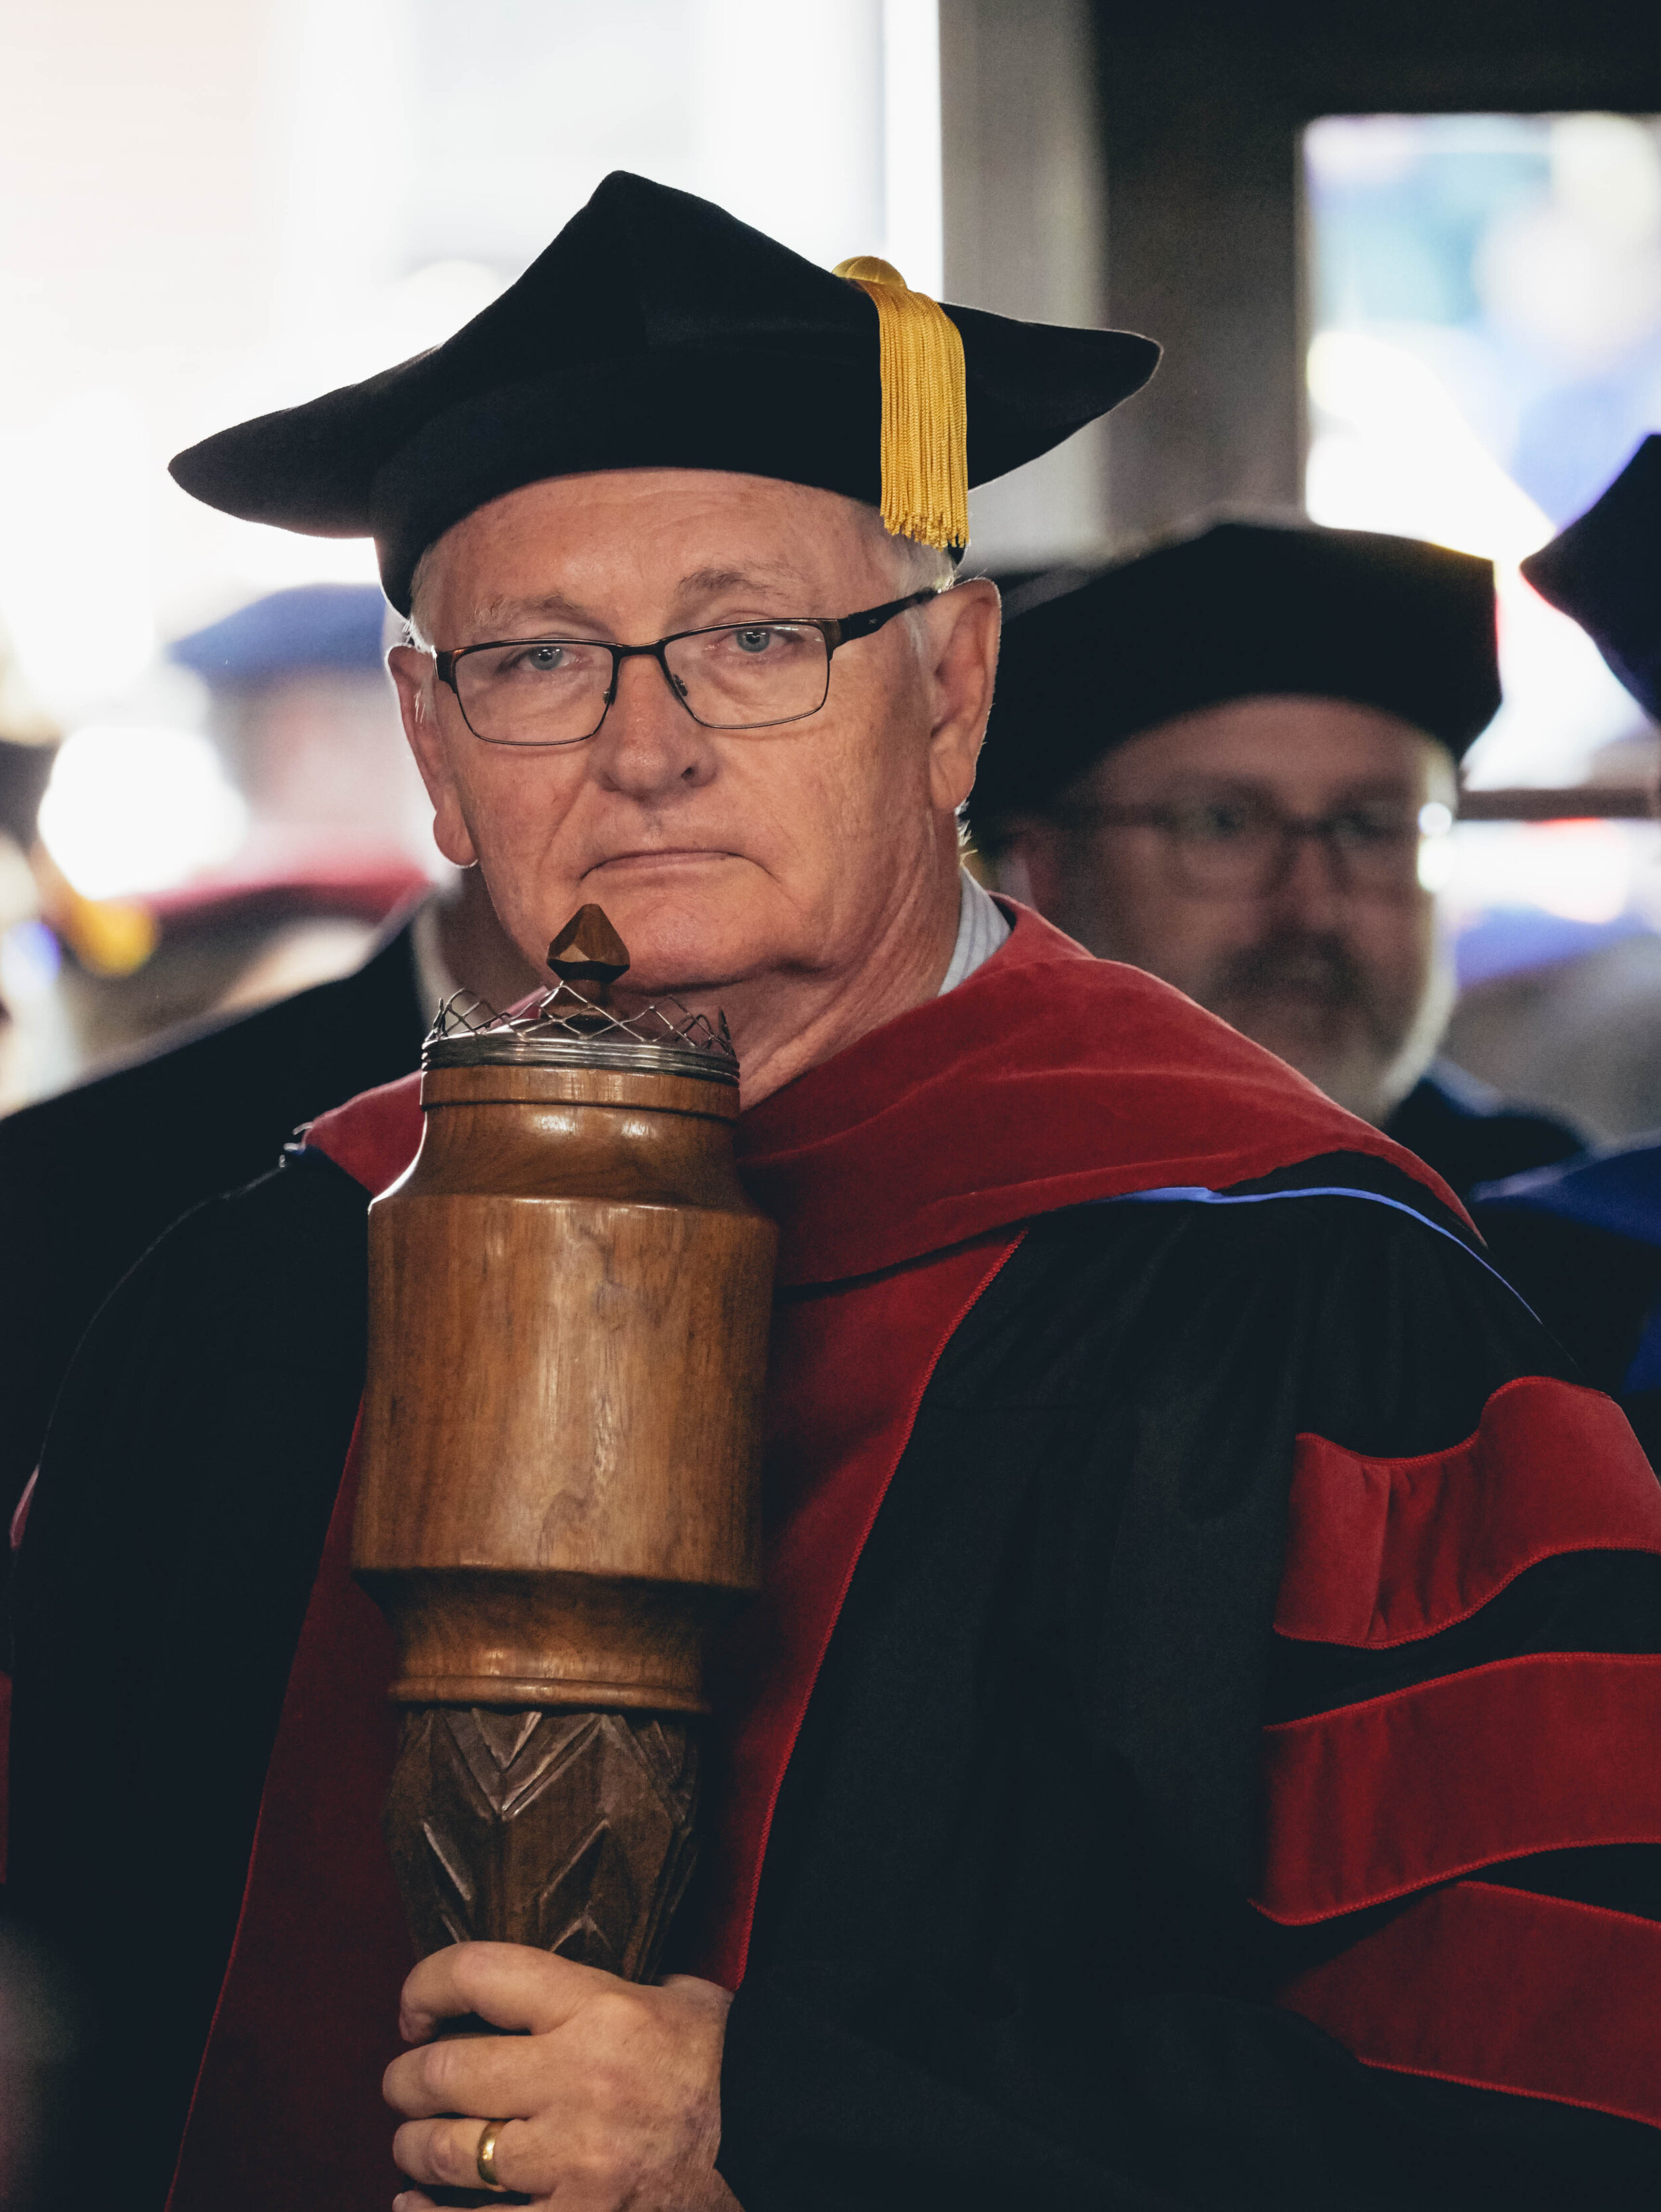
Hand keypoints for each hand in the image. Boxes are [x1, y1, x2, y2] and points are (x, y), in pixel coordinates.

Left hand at [384, 1942, 739, 2209]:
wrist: (779, 2138)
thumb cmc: (726, 2065)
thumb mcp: (676, 1997)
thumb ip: (610, 1988)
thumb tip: (549, 1987)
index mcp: (599, 2006)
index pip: (479, 1972)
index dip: (425, 1984)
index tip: (414, 2008)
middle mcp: (577, 2077)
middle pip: (446, 2071)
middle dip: (407, 2080)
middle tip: (404, 2084)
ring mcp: (573, 2159)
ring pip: (448, 2151)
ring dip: (415, 2148)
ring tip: (413, 2145)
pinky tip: (415, 2205)